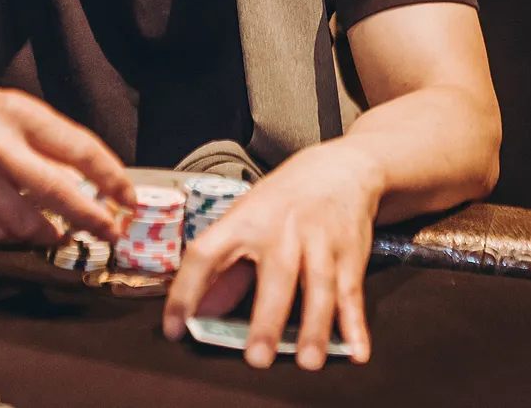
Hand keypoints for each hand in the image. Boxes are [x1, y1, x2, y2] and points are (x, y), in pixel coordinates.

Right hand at [0, 81, 134, 243]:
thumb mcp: (2, 106)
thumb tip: (88, 176)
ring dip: (48, 232)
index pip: (76, 147)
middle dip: (91, 216)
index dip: (109, 176)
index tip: (129, 197)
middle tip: (110, 230)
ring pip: (25, 221)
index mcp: (14, 112)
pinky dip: (9, 234)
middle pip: (57, 191)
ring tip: (56, 230)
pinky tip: (12, 224)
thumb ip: (41, 137)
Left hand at [163, 143, 382, 370]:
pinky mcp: (351, 253)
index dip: (186, 291)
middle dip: (267, 320)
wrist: (339, 169)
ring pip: (319, 288)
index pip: (206, 255)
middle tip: (257, 359)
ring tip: (307, 362)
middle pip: (276, 277)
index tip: (174, 329)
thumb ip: (227, 265)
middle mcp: (283, 230)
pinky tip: (357, 352)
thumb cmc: (282, 200)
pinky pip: (352, 293)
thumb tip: (203, 312)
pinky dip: (356, 324)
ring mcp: (320, 241)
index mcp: (244, 220)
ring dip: (315, 327)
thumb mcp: (246, 217)